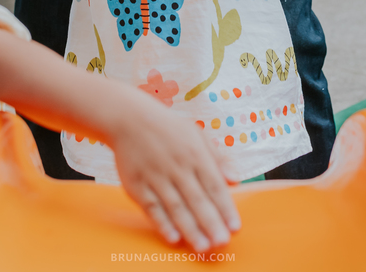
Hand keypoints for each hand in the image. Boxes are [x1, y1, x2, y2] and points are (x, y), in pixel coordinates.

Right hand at [111, 100, 240, 251]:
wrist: (128, 119)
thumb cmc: (168, 128)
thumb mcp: (197, 134)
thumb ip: (218, 158)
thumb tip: (236, 179)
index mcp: (195, 154)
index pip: (214, 185)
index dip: (225, 208)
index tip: (235, 227)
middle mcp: (177, 167)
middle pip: (197, 199)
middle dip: (211, 223)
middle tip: (222, 242)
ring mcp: (155, 176)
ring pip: (175, 207)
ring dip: (190, 229)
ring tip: (202, 247)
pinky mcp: (136, 184)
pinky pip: (151, 207)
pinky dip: (162, 223)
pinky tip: (173, 237)